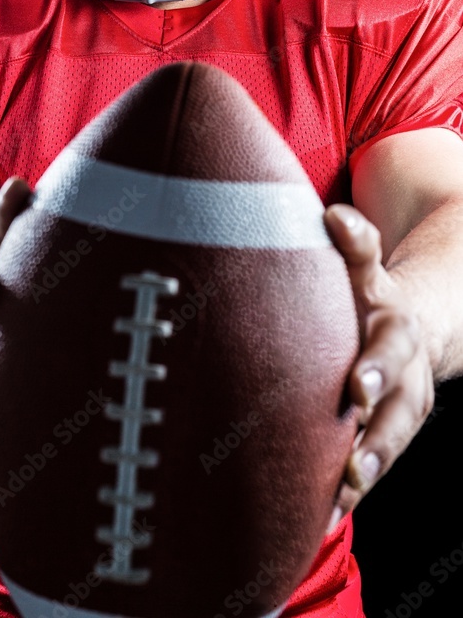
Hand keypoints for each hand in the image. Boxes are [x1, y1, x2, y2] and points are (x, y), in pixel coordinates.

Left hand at [323, 204, 434, 530]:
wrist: (410, 325)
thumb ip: (355, 244)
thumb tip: (333, 215)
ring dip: (367, 470)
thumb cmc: (368, 294)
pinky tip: (322, 517)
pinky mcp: (386, 433)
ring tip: (341, 496)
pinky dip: (351, 491)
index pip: (390, 344)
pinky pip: (371, 465)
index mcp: (394, 326)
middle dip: (376, 432)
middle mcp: (403, 371)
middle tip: (352, 460)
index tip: (357, 387)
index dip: (377, 364)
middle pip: (398, 406)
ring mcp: (399, 406)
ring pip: (390, 443)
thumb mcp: (366, 267)